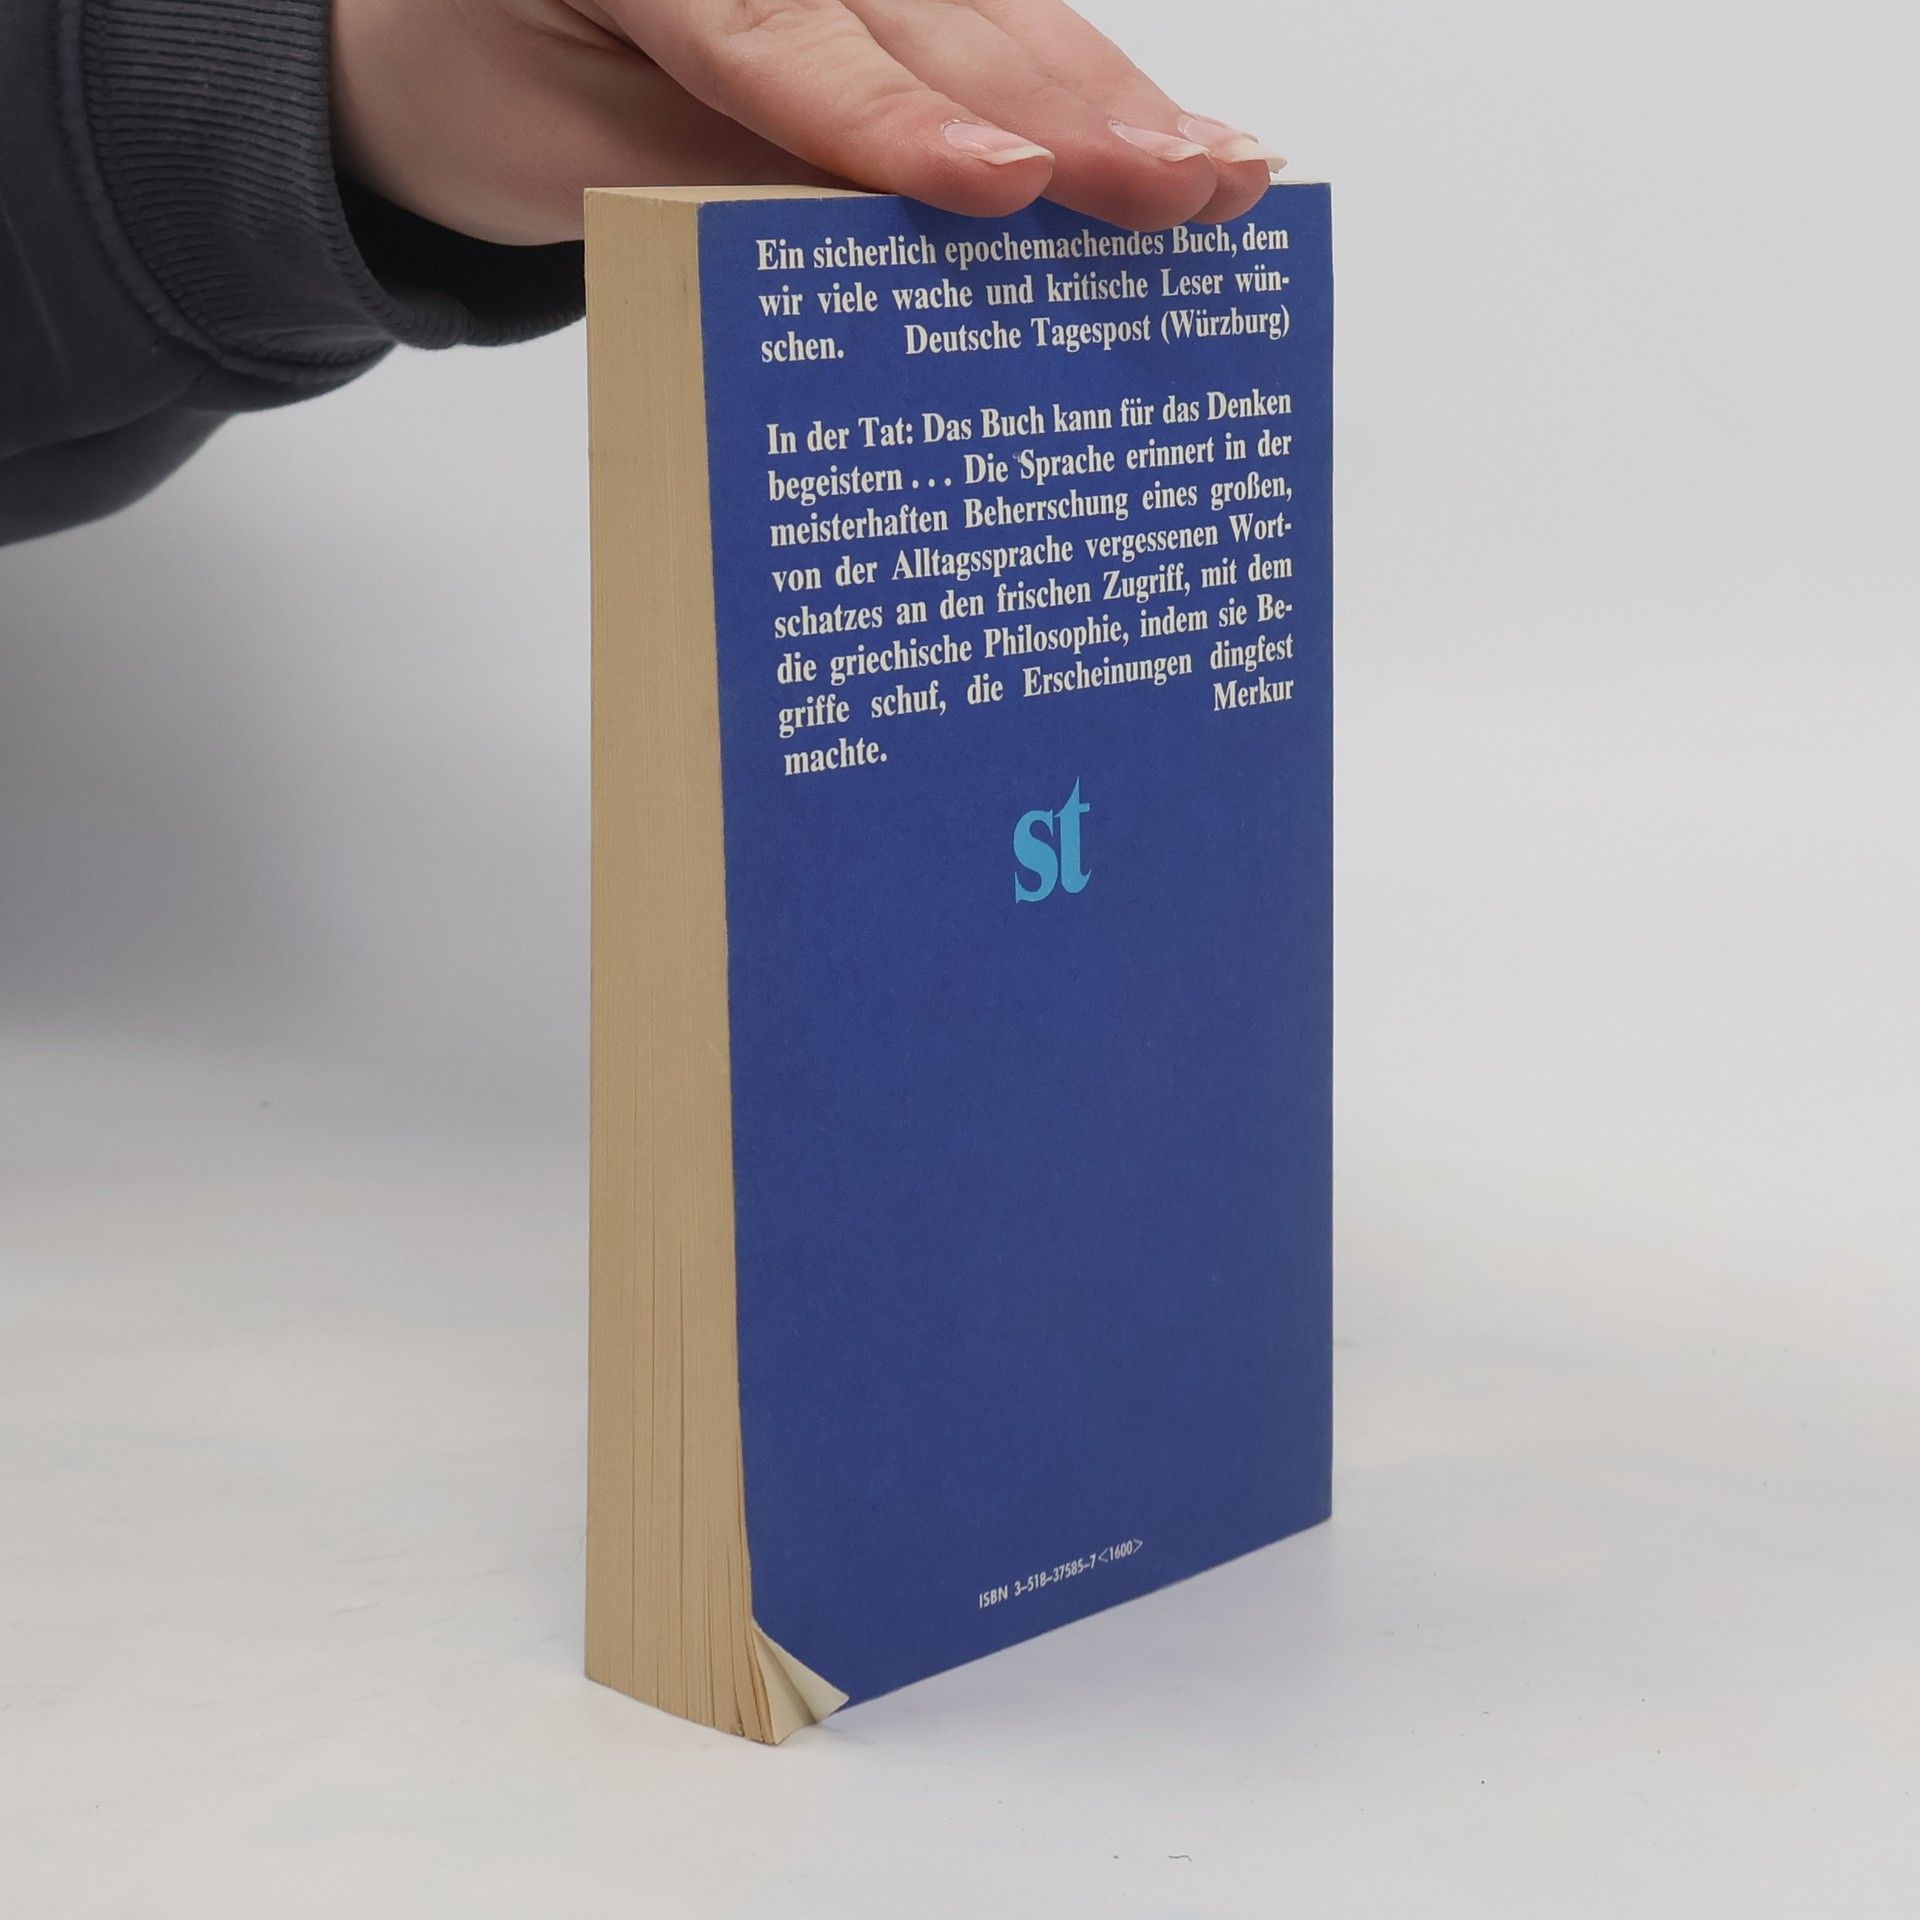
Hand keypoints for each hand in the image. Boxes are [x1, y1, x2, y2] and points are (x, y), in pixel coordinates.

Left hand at [330, 0, 1283, 245]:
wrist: (459, 35)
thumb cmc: (501, 91)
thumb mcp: (578, 161)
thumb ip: (734, 179)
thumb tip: (897, 243)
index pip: (787, 43)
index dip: (903, 125)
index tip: (1009, 185)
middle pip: (926, 21)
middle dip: (1066, 113)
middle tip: (1183, 191)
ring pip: (988, 16)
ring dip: (1114, 102)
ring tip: (1221, 175)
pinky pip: (990, 23)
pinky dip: (1083, 87)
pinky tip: (1174, 134)